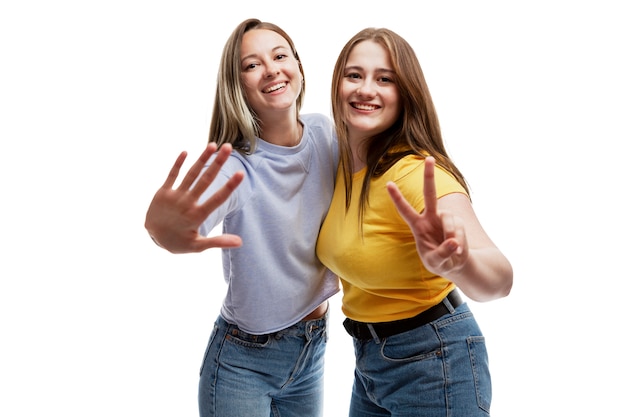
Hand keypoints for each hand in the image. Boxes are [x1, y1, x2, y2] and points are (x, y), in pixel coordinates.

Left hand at [145, 143, 244, 253]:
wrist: (152, 238)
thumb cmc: (179, 242)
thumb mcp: (198, 246)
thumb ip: (218, 241)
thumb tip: (239, 242)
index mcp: (196, 216)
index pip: (216, 199)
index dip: (229, 186)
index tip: (240, 174)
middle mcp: (186, 204)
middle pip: (204, 181)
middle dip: (217, 163)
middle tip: (228, 148)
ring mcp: (174, 196)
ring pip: (190, 174)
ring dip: (201, 159)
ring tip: (212, 145)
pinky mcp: (163, 192)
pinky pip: (171, 175)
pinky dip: (178, 164)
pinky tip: (186, 152)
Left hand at [386, 156, 468, 275]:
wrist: (456, 264)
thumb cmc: (439, 262)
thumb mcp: (435, 263)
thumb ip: (442, 254)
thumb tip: (453, 242)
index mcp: (418, 226)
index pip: (405, 210)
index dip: (397, 198)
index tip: (388, 183)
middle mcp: (431, 217)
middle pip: (430, 194)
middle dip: (429, 176)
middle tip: (429, 158)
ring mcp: (445, 219)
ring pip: (449, 219)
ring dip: (451, 235)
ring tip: (453, 251)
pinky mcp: (458, 223)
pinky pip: (459, 229)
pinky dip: (459, 242)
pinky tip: (458, 251)